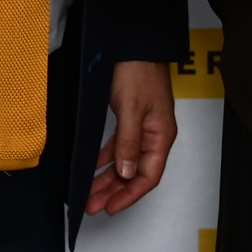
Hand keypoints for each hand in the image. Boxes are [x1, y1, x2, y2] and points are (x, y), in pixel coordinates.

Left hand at [86, 60, 176, 216]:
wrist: (134, 44)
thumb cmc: (139, 70)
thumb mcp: (131, 109)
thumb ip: (128, 143)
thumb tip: (125, 172)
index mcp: (161, 135)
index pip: (148, 176)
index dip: (129, 195)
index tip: (110, 207)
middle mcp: (154, 135)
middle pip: (136, 173)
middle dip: (114, 191)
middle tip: (93, 205)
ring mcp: (143, 128)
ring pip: (125, 163)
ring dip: (108, 178)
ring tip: (90, 193)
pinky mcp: (132, 120)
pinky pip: (119, 148)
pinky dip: (106, 159)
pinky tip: (93, 167)